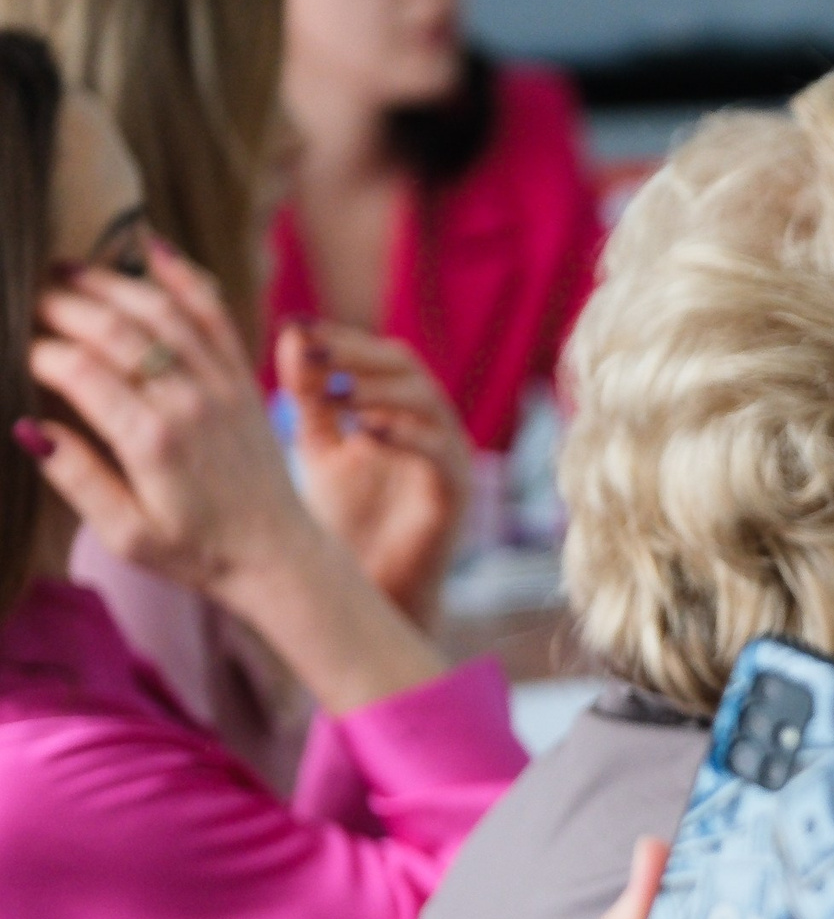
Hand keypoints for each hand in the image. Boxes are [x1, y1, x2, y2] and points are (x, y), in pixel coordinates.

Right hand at [25, 239, 325, 599]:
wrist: (278, 556)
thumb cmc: (197, 552)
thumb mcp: (127, 534)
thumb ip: (78, 479)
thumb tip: (29, 427)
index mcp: (153, 441)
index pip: (80, 371)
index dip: (38, 351)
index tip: (15, 348)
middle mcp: (191, 403)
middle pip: (116, 330)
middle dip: (63, 305)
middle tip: (26, 295)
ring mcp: (224, 386)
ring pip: (163, 311)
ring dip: (111, 283)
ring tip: (67, 270)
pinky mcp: (245, 380)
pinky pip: (216, 316)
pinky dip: (185, 278)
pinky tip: (152, 250)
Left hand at [277, 319, 473, 627]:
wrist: (372, 590)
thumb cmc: (346, 522)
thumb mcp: (319, 449)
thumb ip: (310, 399)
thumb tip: (291, 335)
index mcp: (398, 409)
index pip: (376, 354)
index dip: (339, 337)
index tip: (294, 328)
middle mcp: (430, 424)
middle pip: (404, 364)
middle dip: (356, 352)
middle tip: (311, 348)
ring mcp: (449, 456)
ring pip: (426, 399)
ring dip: (377, 389)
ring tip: (332, 391)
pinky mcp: (456, 492)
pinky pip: (440, 451)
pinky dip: (405, 435)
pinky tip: (364, 432)